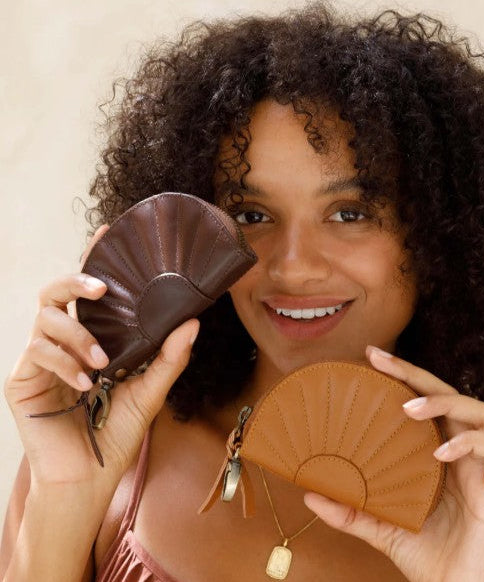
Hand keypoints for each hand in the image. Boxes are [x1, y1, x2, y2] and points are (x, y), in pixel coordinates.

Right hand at [4, 225, 199, 487]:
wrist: (89, 476)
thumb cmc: (117, 431)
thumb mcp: (150, 390)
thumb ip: (169, 357)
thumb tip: (193, 322)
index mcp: (93, 338)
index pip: (89, 294)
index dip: (94, 261)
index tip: (107, 231)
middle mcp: (64, 342)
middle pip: (55, 293)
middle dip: (75, 282)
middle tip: (100, 288)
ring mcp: (40, 359)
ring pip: (45, 320)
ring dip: (77, 335)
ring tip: (101, 362)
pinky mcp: (23, 379)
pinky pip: (37, 353)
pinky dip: (63, 362)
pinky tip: (84, 383)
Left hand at [304, 347, 483, 581]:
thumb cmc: (425, 554)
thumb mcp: (380, 525)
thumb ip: (349, 510)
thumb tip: (308, 494)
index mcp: (437, 451)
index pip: (423, 401)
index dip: (402, 377)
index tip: (370, 358)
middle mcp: (461, 450)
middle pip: (448, 393)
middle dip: (415, 373)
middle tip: (380, 360)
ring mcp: (482, 464)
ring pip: (480, 410)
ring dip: (445, 402)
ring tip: (411, 410)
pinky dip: (470, 442)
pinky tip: (441, 453)